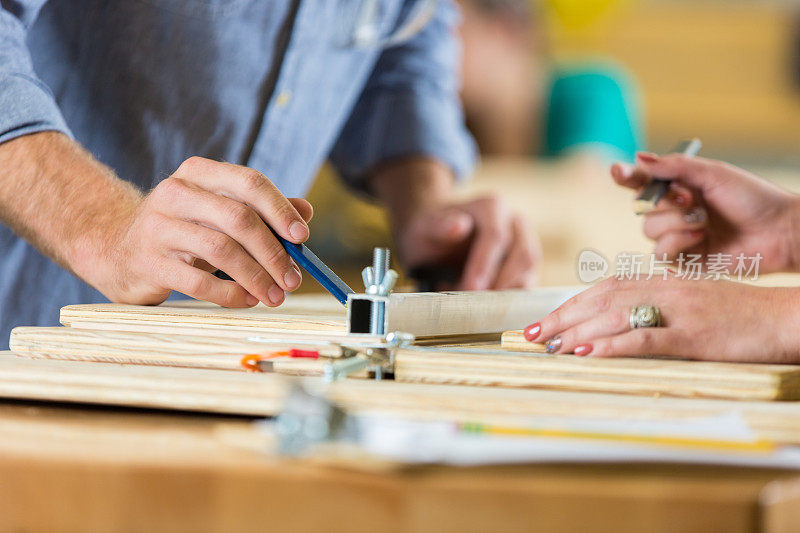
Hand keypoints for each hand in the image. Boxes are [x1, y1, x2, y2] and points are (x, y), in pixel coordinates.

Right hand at [91, 157, 312, 306]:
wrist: (115, 249)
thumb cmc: (181, 229)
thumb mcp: (218, 211)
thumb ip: (260, 209)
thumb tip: (305, 211)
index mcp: (199, 173)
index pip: (249, 183)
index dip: (280, 210)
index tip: (302, 238)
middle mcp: (176, 192)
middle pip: (239, 218)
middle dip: (273, 252)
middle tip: (293, 279)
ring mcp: (158, 226)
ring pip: (221, 250)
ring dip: (256, 277)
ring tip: (275, 296)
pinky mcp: (148, 260)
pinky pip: (199, 281)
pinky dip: (229, 294)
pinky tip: (246, 301)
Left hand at [370, 157, 539, 290]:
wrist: (438, 237)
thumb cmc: (432, 231)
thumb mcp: (425, 227)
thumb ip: (439, 226)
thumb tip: (458, 226)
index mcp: (493, 207)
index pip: (497, 236)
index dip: (485, 265)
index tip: (470, 288)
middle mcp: (516, 223)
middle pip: (523, 256)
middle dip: (499, 284)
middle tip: (475, 306)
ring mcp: (526, 245)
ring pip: (529, 273)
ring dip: (505, 295)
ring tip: (474, 306)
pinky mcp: (526, 268)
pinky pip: (526, 286)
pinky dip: (507, 301)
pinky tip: (483, 308)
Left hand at [523, 276, 799, 363]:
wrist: (784, 316)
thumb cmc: (738, 313)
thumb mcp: (691, 301)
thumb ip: (656, 305)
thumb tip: (619, 322)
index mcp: (661, 280)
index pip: (604, 288)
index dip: (570, 304)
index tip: (543, 321)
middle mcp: (664, 289)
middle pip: (600, 300)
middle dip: (561, 318)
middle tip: (529, 335)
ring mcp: (678, 311)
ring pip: (615, 317)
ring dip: (577, 333)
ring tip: (549, 347)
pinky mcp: (693, 335)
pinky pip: (646, 338)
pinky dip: (613, 346)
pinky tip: (588, 354)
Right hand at [612, 152, 799, 273]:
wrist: (778, 231)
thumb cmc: (753, 199)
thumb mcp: (713, 173)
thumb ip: (675, 167)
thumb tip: (639, 158)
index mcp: (679, 188)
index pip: (642, 182)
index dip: (626, 177)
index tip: (618, 172)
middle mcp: (674, 212)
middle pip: (641, 209)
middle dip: (664, 203)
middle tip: (692, 200)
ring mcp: (678, 236)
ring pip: (649, 231)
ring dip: (676, 223)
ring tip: (704, 221)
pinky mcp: (684, 260)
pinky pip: (660, 253)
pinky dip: (679, 243)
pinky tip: (702, 239)